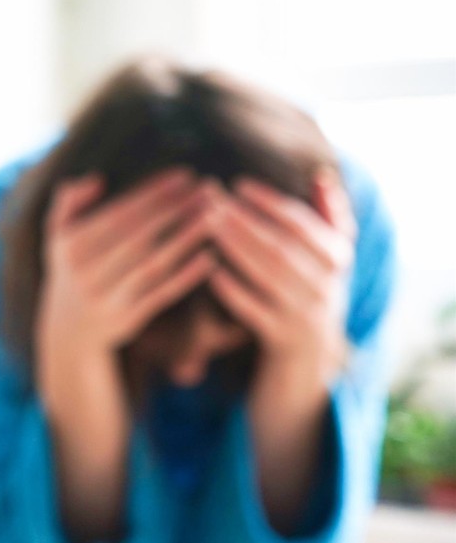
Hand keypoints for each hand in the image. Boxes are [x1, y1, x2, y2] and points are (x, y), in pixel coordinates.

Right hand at [35, 168, 218, 358]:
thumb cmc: (73, 269)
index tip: (185, 176)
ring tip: (216, 217)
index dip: (153, 194)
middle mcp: (86, 272)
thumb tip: (97, 180)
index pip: (119, 213)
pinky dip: (185, 277)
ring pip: (154, 264)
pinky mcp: (127, 320)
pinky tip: (210, 258)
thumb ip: (69, 201)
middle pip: (140, 236)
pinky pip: (161, 294)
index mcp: (72, 246)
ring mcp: (107, 298)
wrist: (67, 331)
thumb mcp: (57, 235)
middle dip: (177, 210)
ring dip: (187, 239)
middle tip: (210, 189)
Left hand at [206, 172, 356, 533]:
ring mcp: (306, 315)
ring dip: (235, 246)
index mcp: (338, 260)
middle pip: (282, 245)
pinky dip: (233, 288)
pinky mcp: (283, 340)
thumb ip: (328, 218)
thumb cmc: (308, 297)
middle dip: (245, 219)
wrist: (308, 367)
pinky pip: (255, 310)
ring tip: (205, 224)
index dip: (271, 202)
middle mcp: (327, 286)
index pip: (304, 223)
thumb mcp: (325, 261)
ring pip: (269, 274)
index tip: (238, 184)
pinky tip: (208, 270)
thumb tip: (321, 175)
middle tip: (209, 198)